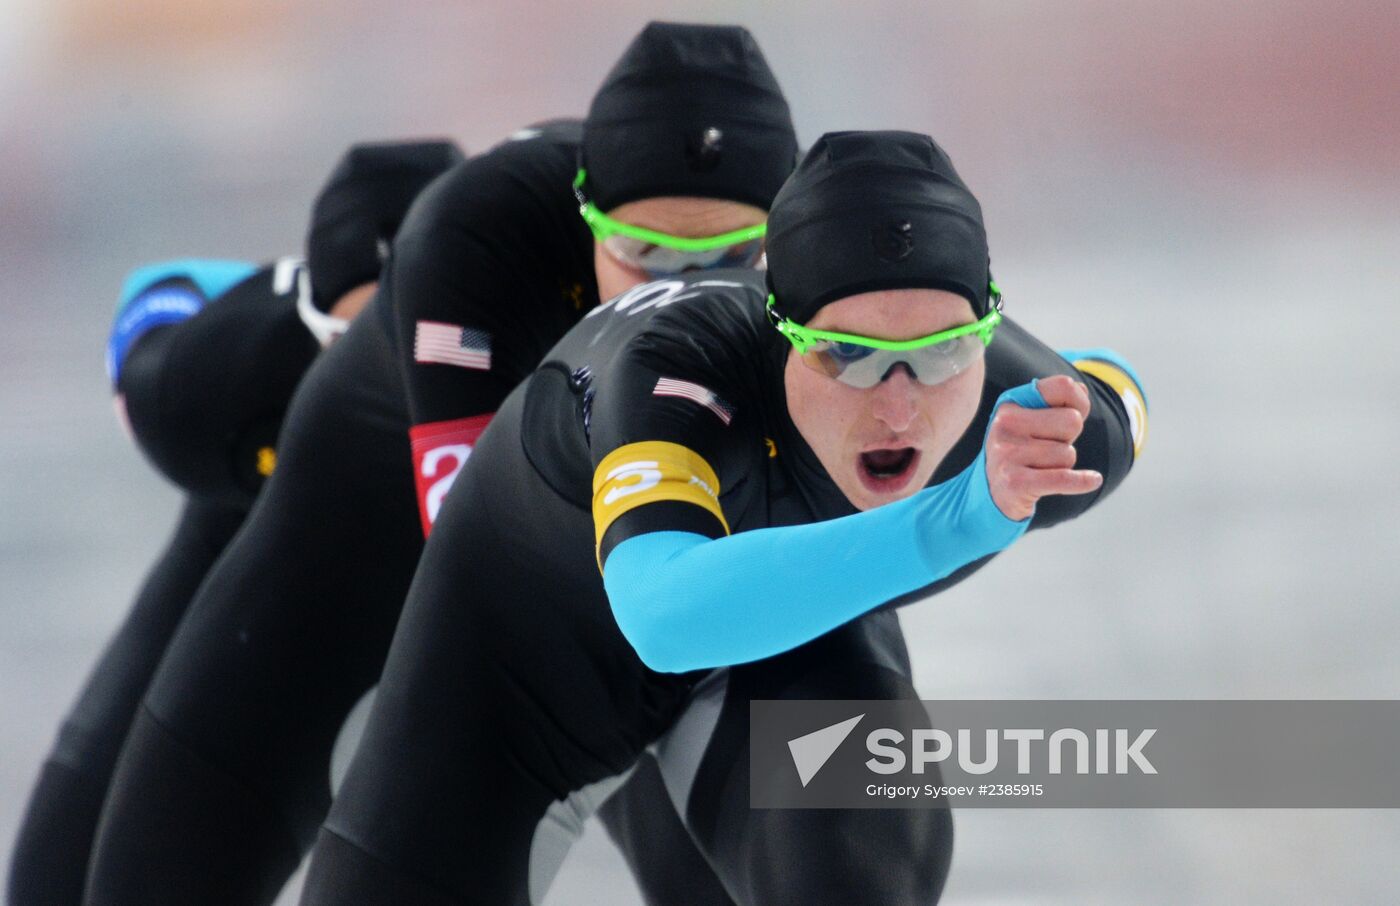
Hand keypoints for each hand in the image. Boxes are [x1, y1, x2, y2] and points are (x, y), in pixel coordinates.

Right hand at [985, 375, 1102, 520]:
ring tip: (1040, 468)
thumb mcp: (1030, 422)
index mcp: (1010, 404)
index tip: (1075, 414)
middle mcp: (1005, 425)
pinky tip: (1093, 480)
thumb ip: (1056, 403)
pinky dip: (1083, 481)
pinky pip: (1064, 478)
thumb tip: (1081, 389)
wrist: (991, 493)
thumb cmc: (1019, 451)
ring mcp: (1007, 454)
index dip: (1080, 402)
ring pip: (1068, 454)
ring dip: (1062, 465)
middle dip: (1069, 438)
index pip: (1063, 386)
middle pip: (1072, 421)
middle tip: (1048, 448)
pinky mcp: (1014, 483)